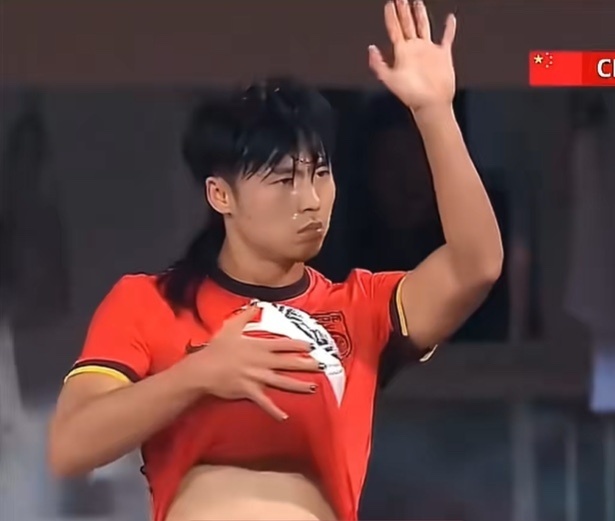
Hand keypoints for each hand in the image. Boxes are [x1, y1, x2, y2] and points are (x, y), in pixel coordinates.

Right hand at [187, 305, 321, 420]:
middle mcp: (263, 361)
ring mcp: (258, 377)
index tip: (312, 346)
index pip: (285, 344)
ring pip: (283, 382)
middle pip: (289, 362)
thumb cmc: (216, 348)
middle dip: (307, 364)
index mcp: (260, 346)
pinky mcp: (250, 391)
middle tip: (321, 366)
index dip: (299, 345)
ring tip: (313, 388)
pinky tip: (285, 417)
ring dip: (299, 386)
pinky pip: (265, 403)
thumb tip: (256, 305)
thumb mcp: (231, 327)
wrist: (203, 369)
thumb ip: (246, 315)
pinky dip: (275, 411)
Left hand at [368, 0, 456, 112]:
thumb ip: (379, 64)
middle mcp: (414, 49)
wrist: (431, 103)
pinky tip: (450, 18)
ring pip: (423, 27)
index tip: (389, 3)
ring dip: (419, 14)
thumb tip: (371, 48)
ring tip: (416, 2)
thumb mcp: (390, 79)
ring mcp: (428, 50)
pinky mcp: (442, 54)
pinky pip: (446, 37)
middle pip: (407, 24)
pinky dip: (449, 28)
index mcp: (402, 52)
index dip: (391, 16)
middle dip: (403, 10)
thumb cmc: (411, 94)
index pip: (394, 29)